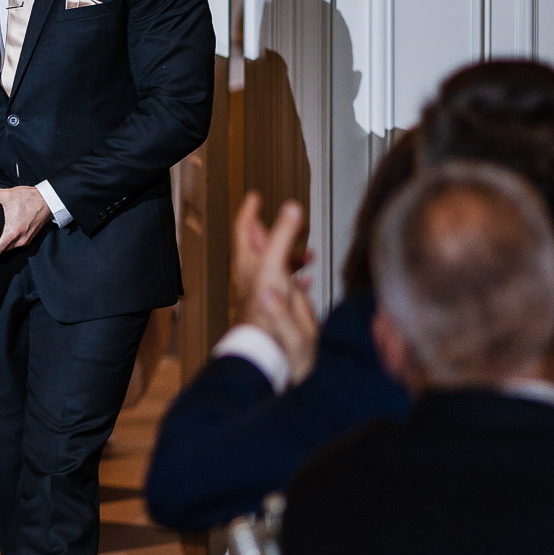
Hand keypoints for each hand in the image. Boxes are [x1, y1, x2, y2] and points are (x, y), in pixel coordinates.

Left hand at [0, 185, 52, 254]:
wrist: (48, 200)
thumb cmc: (30, 198)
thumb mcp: (8, 194)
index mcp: (13, 232)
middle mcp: (20, 239)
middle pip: (2, 250)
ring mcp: (26, 239)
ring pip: (10, 248)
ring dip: (2, 245)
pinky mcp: (31, 237)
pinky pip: (18, 244)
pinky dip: (11, 242)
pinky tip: (6, 235)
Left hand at [231, 191, 312, 312]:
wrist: (271, 357)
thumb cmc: (268, 319)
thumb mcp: (276, 271)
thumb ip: (283, 239)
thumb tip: (289, 209)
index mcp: (253, 266)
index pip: (245, 231)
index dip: (250, 212)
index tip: (255, 197)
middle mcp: (255, 279)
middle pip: (262, 248)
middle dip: (279, 232)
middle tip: (292, 221)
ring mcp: (265, 294)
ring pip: (276, 266)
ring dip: (292, 256)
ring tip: (308, 253)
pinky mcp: (275, 309)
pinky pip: (285, 287)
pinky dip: (296, 278)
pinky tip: (305, 281)